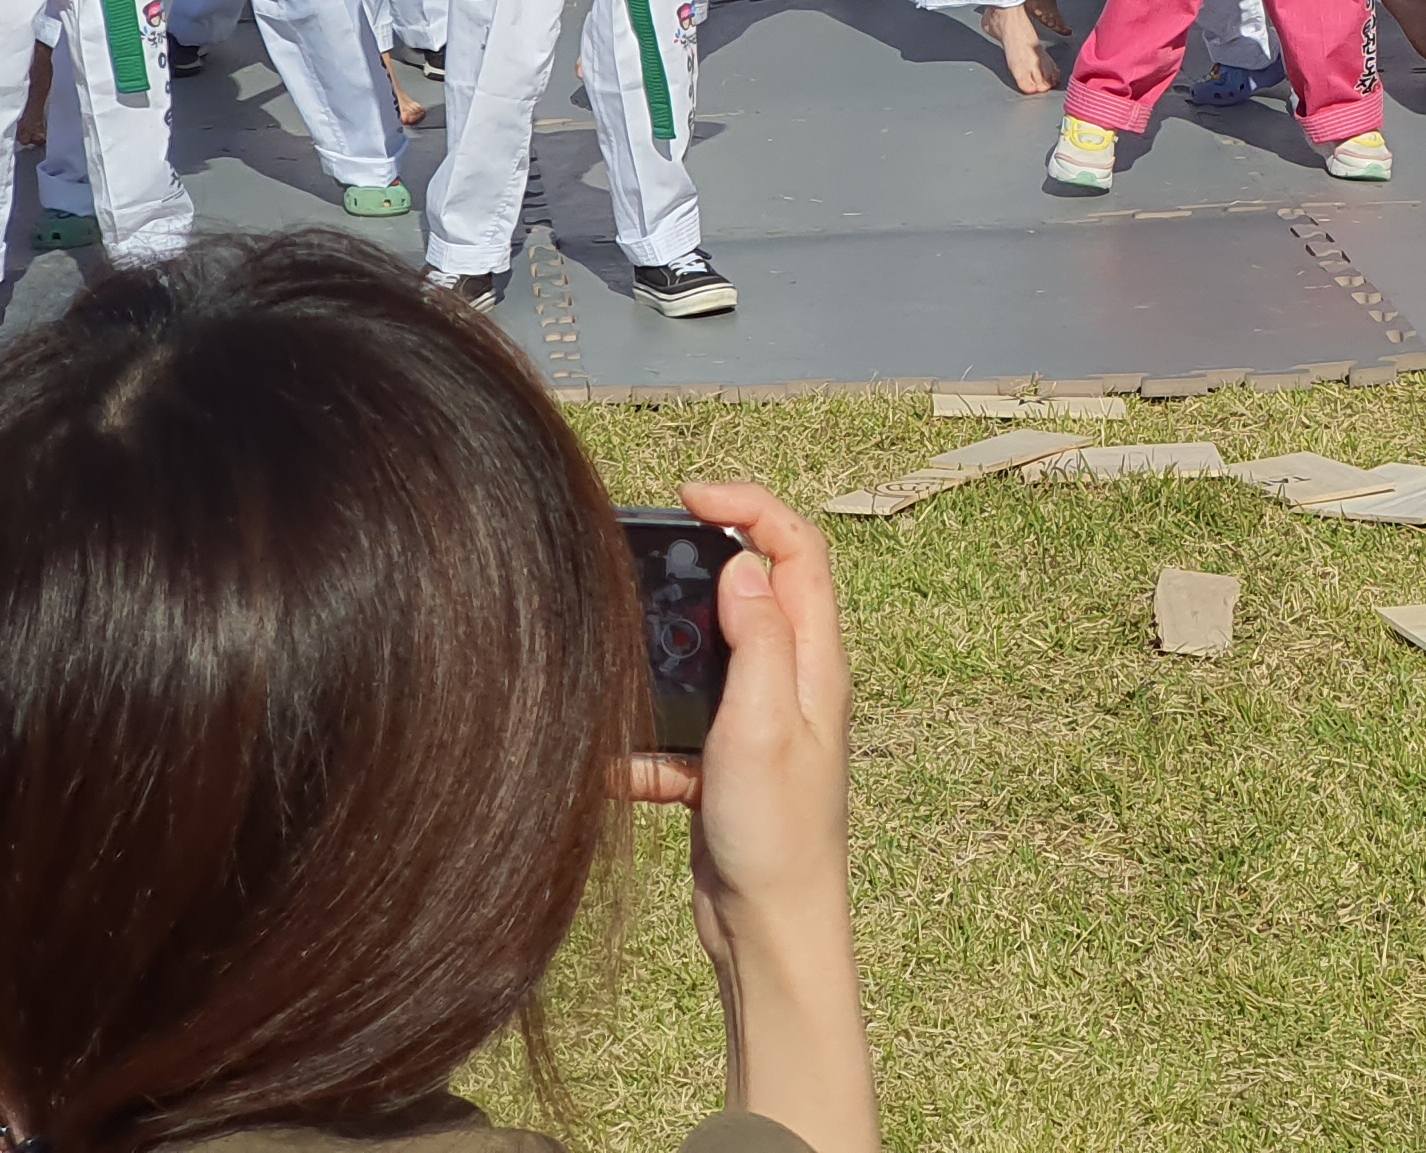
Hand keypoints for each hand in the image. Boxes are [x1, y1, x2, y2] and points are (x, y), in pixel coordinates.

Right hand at [616, 482, 871, 1150]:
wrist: (771, 932)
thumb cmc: (778, 834)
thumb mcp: (765, 723)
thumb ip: (760, 640)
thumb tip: (745, 561)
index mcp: (816, 662)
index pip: (797, 550)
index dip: (751, 505)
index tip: (692, 493)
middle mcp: (796, 684)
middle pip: (757, 590)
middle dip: (705, 563)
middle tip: (648, 555)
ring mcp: (762, 724)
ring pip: (713, 658)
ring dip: (667, 651)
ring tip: (615, 647)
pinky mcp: (727, 766)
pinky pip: (680, 729)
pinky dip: (645, 738)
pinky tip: (609, 763)